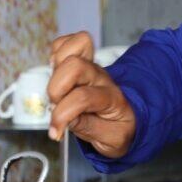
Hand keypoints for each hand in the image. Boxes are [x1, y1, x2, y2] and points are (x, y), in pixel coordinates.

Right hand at [46, 31, 135, 157]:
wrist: (127, 116)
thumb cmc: (117, 127)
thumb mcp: (111, 139)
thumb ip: (89, 128)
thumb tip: (65, 120)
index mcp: (110, 97)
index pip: (82, 97)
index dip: (61, 115)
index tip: (56, 132)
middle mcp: (99, 76)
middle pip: (74, 65)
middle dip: (56, 89)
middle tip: (56, 106)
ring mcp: (90, 65)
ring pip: (69, 48)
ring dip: (54, 69)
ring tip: (57, 90)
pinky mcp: (81, 58)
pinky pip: (64, 43)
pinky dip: (55, 55)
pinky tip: (57, 74)